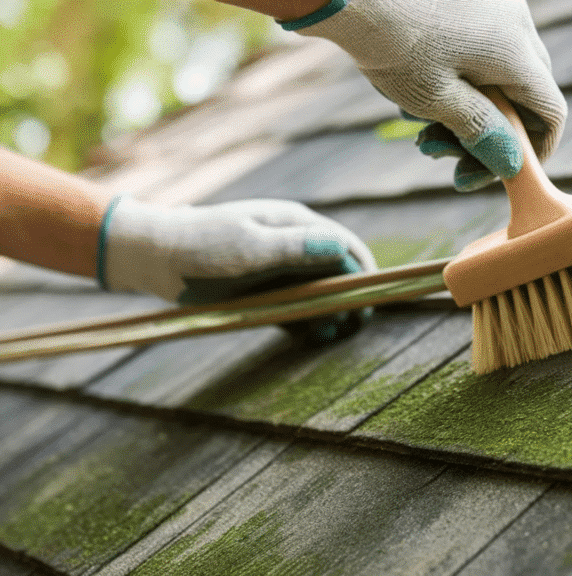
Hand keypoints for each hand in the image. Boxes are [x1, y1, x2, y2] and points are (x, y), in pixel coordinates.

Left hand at [99, 197, 376, 338]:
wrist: (154, 256)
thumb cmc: (199, 246)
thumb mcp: (247, 247)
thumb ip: (293, 248)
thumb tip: (340, 248)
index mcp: (295, 224)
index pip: (345, 246)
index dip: (362, 273)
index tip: (367, 302)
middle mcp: (294, 243)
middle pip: (338, 271)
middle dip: (349, 298)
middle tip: (351, 326)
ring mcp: (280, 267)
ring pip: (320, 291)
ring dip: (330, 313)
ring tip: (330, 335)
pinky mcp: (266, 288)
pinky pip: (298, 306)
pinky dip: (309, 321)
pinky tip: (312, 337)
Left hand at [286, 0, 566, 190]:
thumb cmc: (388, 39)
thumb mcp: (433, 98)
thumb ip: (480, 133)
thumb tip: (512, 163)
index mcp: (515, 52)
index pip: (550, 112)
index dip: (533, 151)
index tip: (496, 173)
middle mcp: (516, 21)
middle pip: (524, 93)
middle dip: (487, 132)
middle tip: (438, 152)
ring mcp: (495, 3)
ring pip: (498, 70)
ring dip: (466, 105)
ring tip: (415, 118)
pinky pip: (480, 44)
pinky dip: (458, 74)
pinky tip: (413, 83)